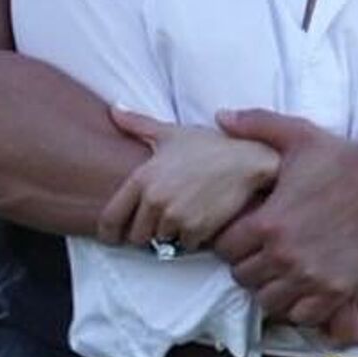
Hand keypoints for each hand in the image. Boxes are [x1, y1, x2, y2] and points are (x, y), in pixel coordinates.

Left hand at [96, 107, 278, 249]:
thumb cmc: (209, 146)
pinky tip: (198, 221)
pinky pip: (184, 247)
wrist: (248, 159)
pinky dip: (190, 239)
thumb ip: (137, 124)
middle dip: (145, 232)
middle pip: (136, 237)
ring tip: (181, 217)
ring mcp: (176, 217)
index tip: (114, 236)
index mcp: (142, 178)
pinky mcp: (198, 230)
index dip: (109, 232)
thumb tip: (114, 109)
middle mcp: (155, 200)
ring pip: (160, 243)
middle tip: (158, 221)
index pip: (109, 220)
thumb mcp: (170, 132)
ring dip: (168, 235)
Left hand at [210, 109, 357, 325]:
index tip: (244, 233)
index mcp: (269, 222)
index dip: (230, 240)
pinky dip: (299, 305)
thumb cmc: (344, 159)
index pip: (225, 248)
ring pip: (268, 301)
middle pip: (243, 277)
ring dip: (270, 287)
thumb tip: (219, 116)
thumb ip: (255, 125)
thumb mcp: (298, 135)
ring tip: (280, 270)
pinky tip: (304, 285)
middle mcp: (286, 255)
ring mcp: (312, 277)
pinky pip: (303, 315)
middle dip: (247, 264)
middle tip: (261, 252)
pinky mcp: (338, 291)